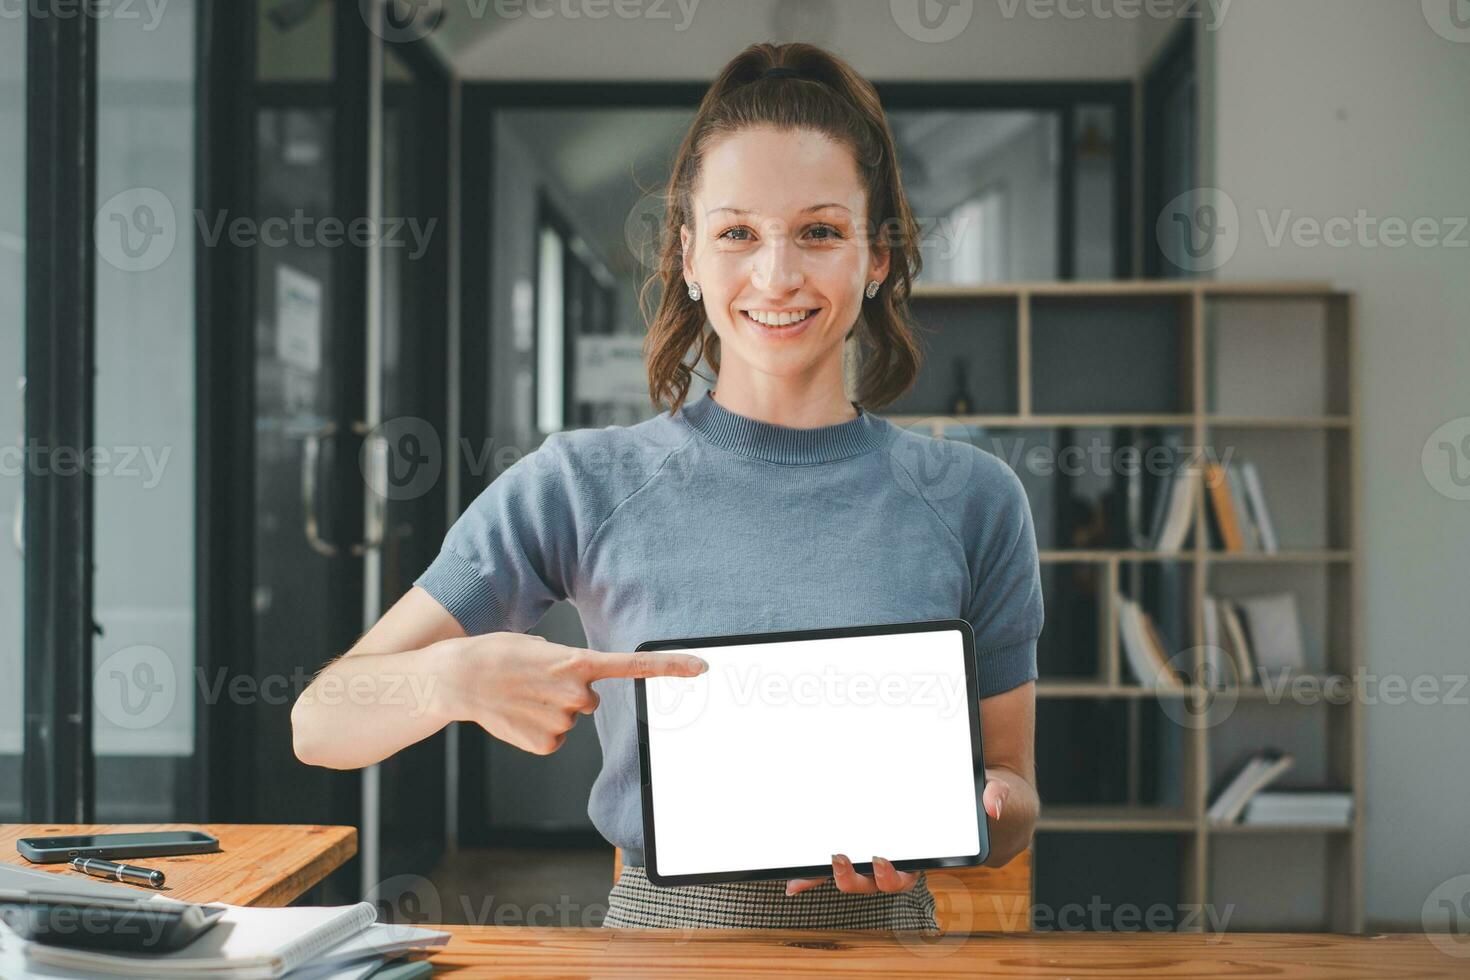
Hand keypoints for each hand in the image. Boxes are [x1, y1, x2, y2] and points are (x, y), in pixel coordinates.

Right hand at [441, 632, 707, 755]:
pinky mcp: (547, 744)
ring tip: (520, 695)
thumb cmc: (496, 654)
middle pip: (588, 699)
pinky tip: (517, 716)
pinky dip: (537, 729)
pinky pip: (554, 738)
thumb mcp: (539, 646)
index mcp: (578, 663)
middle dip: (568, 691)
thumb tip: (578, 682)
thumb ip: (567, 664)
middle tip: (536, 682)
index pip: (635, 666)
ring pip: (568, 718)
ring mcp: (562, 722)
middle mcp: (577, 694)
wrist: (458, 678)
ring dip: (548, 708)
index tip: (700, 667)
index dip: (670, 667)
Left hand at [783, 770, 1016, 895]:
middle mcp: (909, 856)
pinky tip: (798, 875)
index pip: (910, 872)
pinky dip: (820, 866)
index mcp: (936, 855)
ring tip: (815, 859)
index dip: (892, 874)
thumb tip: (993, 803)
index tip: (879, 861)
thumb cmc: (1002, 802)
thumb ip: (1002, 798)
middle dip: (855, 877)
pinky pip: (849, 849)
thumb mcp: (1009, 796)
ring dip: (832, 872)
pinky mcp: (878, 831)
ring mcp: (890, 847)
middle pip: (876, 879)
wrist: (995, 794)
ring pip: (857, 870)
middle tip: (839, 857)